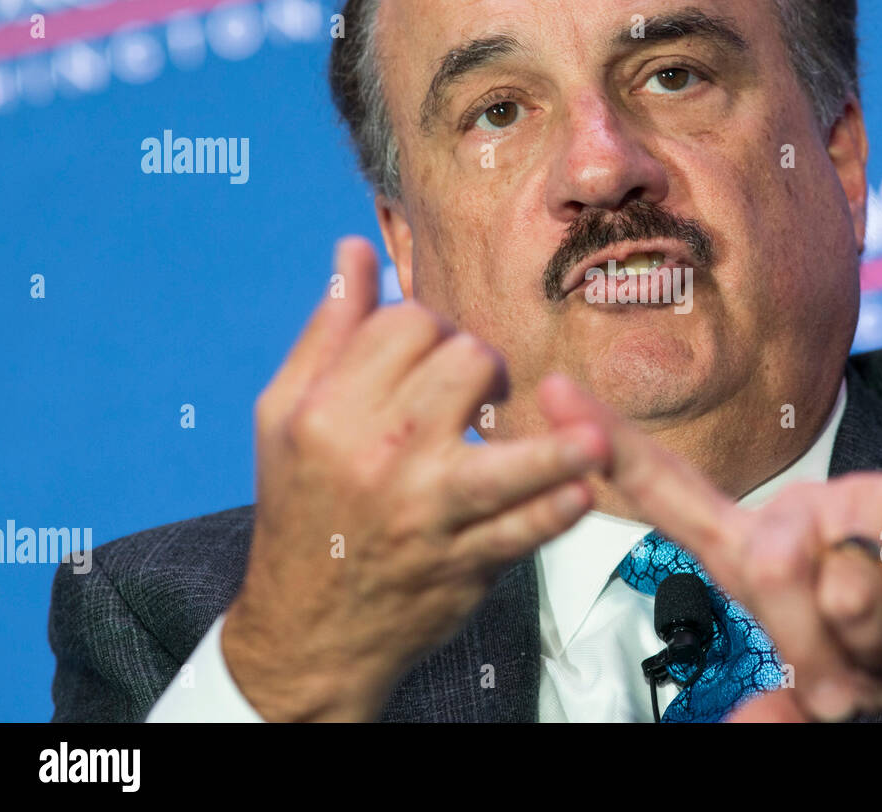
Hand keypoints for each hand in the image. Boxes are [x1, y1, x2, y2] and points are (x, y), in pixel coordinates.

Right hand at [222, 238, 609, 720]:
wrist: (306, 629)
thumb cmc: (301, 505)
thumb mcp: (287, 415)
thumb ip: (327, 331)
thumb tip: (352, 252)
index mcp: (329, 410)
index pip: (409, 324)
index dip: (432, 327)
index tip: (435, 354)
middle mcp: (378, 457)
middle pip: (469, 363)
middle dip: (486, 366)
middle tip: (480, 395)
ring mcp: (427, 514)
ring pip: (509, 460)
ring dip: (563, 448)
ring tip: (594, 441)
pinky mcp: (466, 562)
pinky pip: (526, 531)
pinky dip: (558, 513)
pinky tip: (583, 495)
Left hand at [539, 375, 881, 721]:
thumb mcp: (846, 681)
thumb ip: (789, 703)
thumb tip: (742, 728)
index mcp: (764, 546)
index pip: (674, 496)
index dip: (614, 453)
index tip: (553, 398)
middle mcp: (800, 508)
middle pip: (766, 573)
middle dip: (823, 645)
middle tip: (867, 647)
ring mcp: (860, 496)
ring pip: (837, 592)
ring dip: (881, 642)